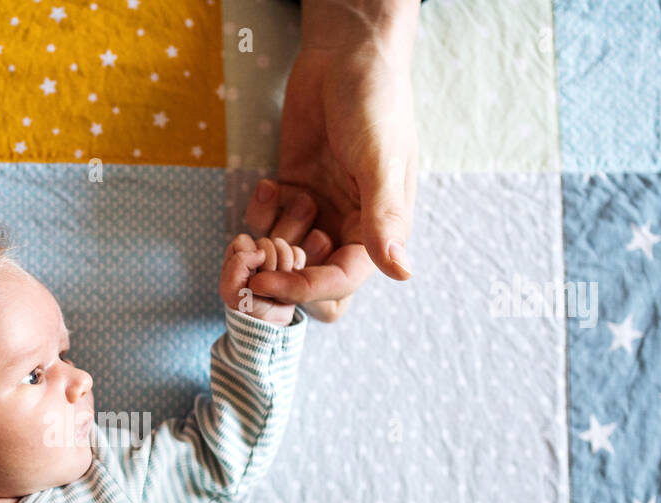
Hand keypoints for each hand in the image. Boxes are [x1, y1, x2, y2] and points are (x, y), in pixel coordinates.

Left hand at [221, 234, 318, 325]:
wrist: (273, 324)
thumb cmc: (247, 308)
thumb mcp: (231, 291)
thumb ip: (237, 265)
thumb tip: (260, 252)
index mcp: (236, 256)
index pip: (243, 241)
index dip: (249, 257)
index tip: (252, 277)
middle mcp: (254, 253)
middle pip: (265, 242)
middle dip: (268, 265)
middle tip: (267, 284)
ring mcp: (274, 256)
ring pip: (281, 245)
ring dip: (282, 266)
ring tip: (279, 284)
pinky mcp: (291, 261)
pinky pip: (297, 252)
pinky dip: (296, 264)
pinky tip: (292, 276)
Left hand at [244, 0, 419, 322]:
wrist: (346, 56)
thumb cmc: (375, 102)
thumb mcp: (380, 160)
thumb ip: (384, 217)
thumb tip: (401, 272)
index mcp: (379, 230)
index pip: (341, 281)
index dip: (305, 288)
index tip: (269, 281)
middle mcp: (348, 228)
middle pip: (312, 282)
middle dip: (282, 276)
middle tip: (261, 252)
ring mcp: (318, 212)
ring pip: (285, 257)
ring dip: (270, 242)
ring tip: (274, 201)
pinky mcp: (291, 192)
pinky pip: (267, 225)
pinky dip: (260, 214)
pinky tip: (270, 183)